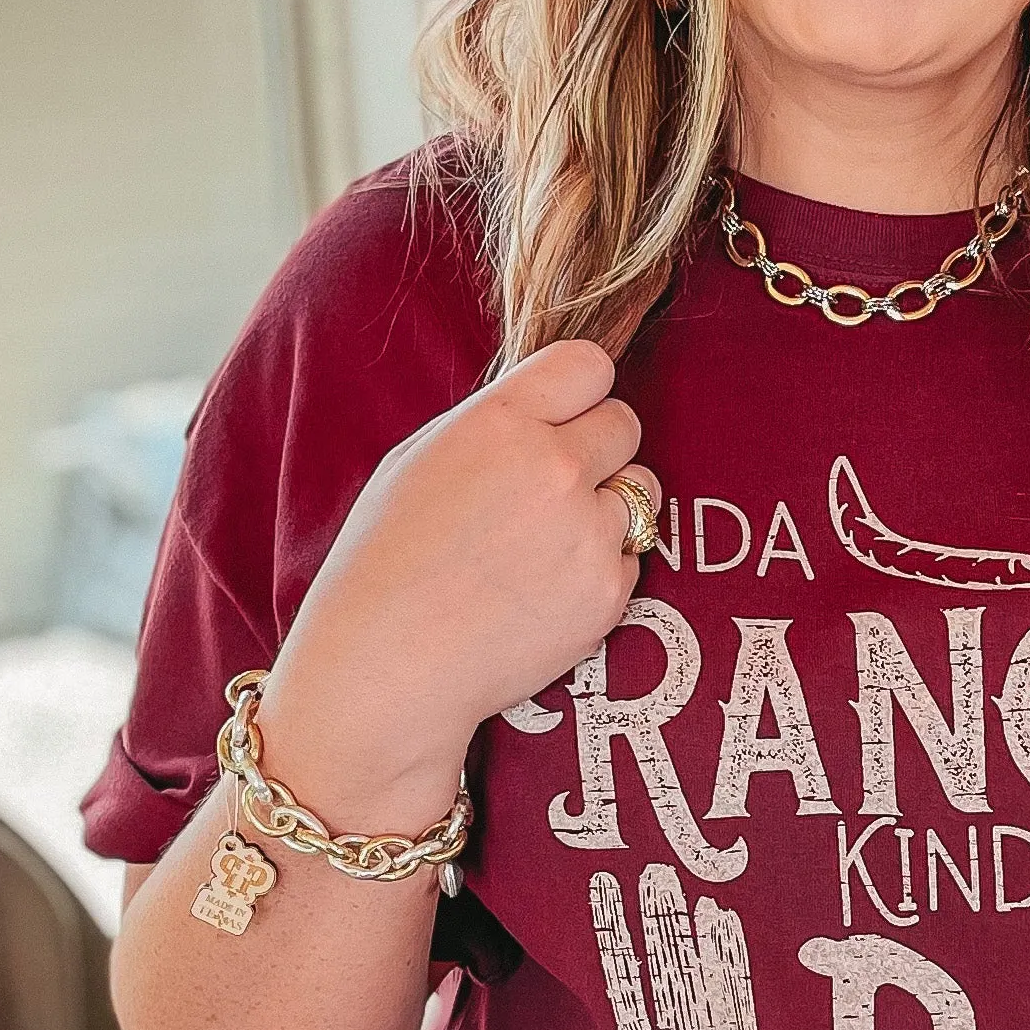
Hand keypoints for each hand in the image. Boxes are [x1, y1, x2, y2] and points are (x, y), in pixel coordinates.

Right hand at [256, 340, 650, 819]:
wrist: (389, 665)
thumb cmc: (388, 562)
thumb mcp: (420, 460)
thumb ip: (496, 425)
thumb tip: (555, 409)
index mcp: (500, 423)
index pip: (589, 364)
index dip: (579, 392)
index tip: (564, 417)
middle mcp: (554, 467)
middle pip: (625, 423)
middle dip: (598, 449)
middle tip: (553, 489)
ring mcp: (588, 531)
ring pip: (641, 493)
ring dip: (606, 509)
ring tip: (544, 545)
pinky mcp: (609, 591)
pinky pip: (630, 558)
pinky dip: (598, 570)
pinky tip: (543, 591)